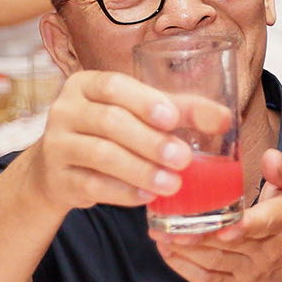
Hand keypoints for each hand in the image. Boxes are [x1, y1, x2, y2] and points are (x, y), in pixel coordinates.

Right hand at [17, 70, 225, 214]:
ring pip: (100, 155)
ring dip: (141, 170)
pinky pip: (91, 185)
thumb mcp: (137, 114)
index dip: (143, 101)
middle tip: (184, 159)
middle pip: (109, 122)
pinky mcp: (57, 178)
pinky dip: (123, 192)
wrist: (59, 168)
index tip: (172, 119)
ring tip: (173, 184)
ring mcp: (56, 145)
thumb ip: (179, 111)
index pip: (112, 85)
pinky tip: (148, 197)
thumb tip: (225, 118)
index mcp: (86, 85)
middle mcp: (65, 110)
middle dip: (151, 141)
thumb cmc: (110, 132)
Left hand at [151, 149, 281, 281]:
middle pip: (229, 244)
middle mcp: (269, 249)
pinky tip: (167, 250)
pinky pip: (207, 278)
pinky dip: (184, 267)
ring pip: (214, 261)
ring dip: (184, 248)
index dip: (242, 226)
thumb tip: (268, 157)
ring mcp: (251, 269)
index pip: (265, 224)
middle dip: (196, 233)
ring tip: (158, 231)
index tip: (222, 224)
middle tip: (166, 219)